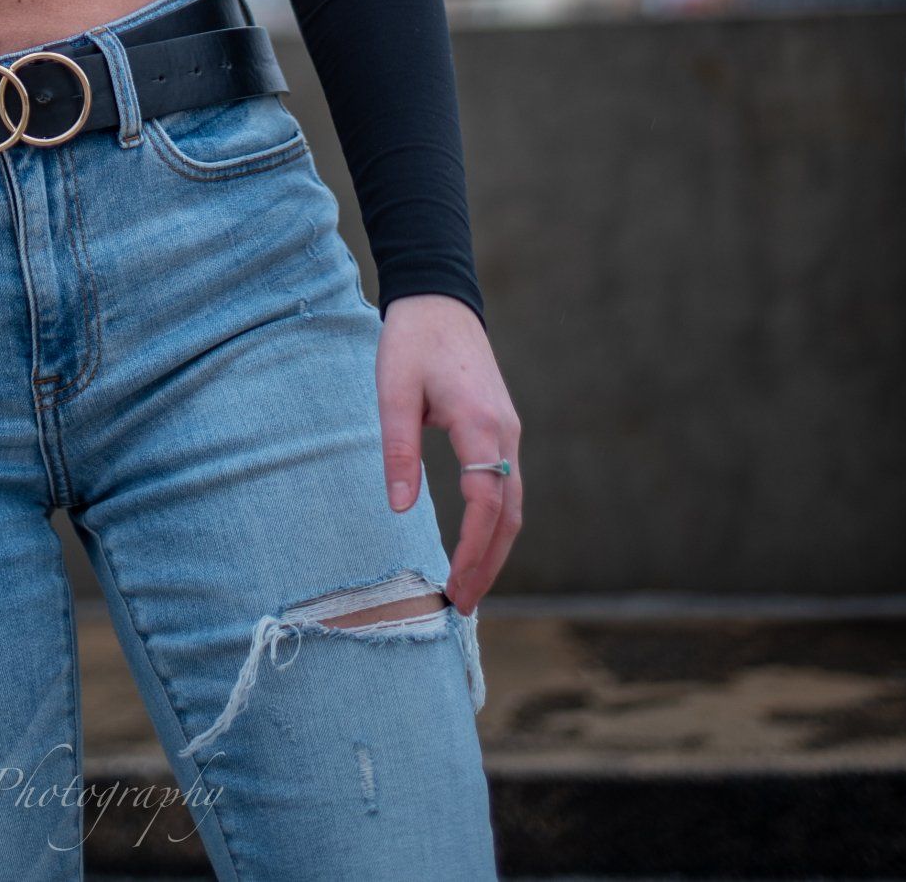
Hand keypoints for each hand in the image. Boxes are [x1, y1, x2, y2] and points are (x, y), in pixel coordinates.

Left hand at [376, 294, 521, 613]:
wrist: (440, 299)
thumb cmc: (412, 341)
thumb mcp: (393, 389)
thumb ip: (399, 449)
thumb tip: (399, 508)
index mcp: (479, 423)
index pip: (486, 501)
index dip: (473, 548)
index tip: (454, 584)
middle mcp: (505, 433)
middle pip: (508, 514)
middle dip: (488, 564)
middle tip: (460, 606)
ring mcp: (509, 432)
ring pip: (512, 504)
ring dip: (494, 549)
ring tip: (469, 588)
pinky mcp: (503, 430)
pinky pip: (507, 488)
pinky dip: (496, 524)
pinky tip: (478, 544)